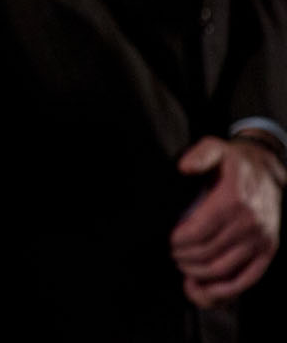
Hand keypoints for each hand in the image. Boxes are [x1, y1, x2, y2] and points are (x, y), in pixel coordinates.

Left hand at [170, 134, 284, 307]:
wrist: (268, 170)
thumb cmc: (233, 161)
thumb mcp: (214, 147)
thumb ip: (198, 155)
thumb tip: (184, 168)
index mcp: (233, 200)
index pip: (199, 232)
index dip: (178, 242)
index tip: (168, 240)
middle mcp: (250, 223)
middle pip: (208, 254)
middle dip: (184, 258)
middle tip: (173, 254)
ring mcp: (262, 239)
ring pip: (224, 270)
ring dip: (198, 274)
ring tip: (184, 266)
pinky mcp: (269, 250)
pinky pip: (247, 279)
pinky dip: (224, 290)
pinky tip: (203, 288)